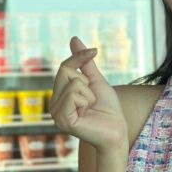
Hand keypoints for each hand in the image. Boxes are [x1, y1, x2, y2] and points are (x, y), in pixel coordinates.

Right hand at [48, 36, 126, 153]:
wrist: (117, 132)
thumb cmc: (108, 109)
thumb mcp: (96, 81)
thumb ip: (83, 62)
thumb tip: (73, 39)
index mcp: (60, 96)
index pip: (64, 67)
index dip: (79, 57)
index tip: (95, 51)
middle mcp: (54, 104)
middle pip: (65, 72)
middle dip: (86, 82)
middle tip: (92, 99)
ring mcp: (56, 113)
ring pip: (72, 83)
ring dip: (89, 94)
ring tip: (90, 108)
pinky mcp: (62, 120)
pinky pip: (73, 95)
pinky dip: (86, 100)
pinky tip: (87, 114)